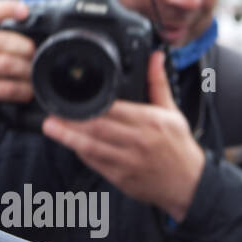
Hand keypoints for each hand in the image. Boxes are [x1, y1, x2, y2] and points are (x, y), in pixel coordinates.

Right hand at [0, 0, 36, 132]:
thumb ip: (0, 40)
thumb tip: (33, 28)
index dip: (4, 9)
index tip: (25, 11)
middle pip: (0, 40)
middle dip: (25, 47)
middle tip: (36, 55)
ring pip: (5, 64)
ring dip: (26, 70)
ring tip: (34, 75)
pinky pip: (5, 87)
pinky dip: (22, 89)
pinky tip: (27, 92)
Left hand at [41, 51, 205, 221]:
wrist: (190, 185)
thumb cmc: (179, 147)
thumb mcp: (172, 112)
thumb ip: (157, 83)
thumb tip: (154, 56)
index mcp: (150, 122)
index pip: (114, 109)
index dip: (91, 104)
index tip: (73, 98)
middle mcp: (138, 141)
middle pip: (98, 128)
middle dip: (72, 120)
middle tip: (51, 112)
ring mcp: (128, 162)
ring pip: (93, 147)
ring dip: (69, 137)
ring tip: (50, 127)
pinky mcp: (122, 178)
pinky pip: (96, 164)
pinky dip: (82, 154)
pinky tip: (69, 144)